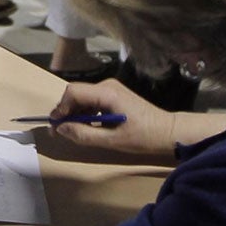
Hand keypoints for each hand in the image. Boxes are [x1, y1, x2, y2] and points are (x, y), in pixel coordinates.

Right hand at [43, 78, 178, 158]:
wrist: (169, 131)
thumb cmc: (143, 136)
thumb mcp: (112, 140)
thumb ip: (84, 134)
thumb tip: (61, 129)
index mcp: (107, 93)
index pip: (73, 92)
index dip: (60, 108)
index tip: (55, 126)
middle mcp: (107, 86)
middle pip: (76, 93)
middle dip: (65, 111)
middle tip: (61, 130)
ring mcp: (112, 88)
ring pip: (83, 96)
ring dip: (75, 112)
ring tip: (74, 130)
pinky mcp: (115, 94)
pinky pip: (92, 99)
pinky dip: (86, 111)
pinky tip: (89, 126)